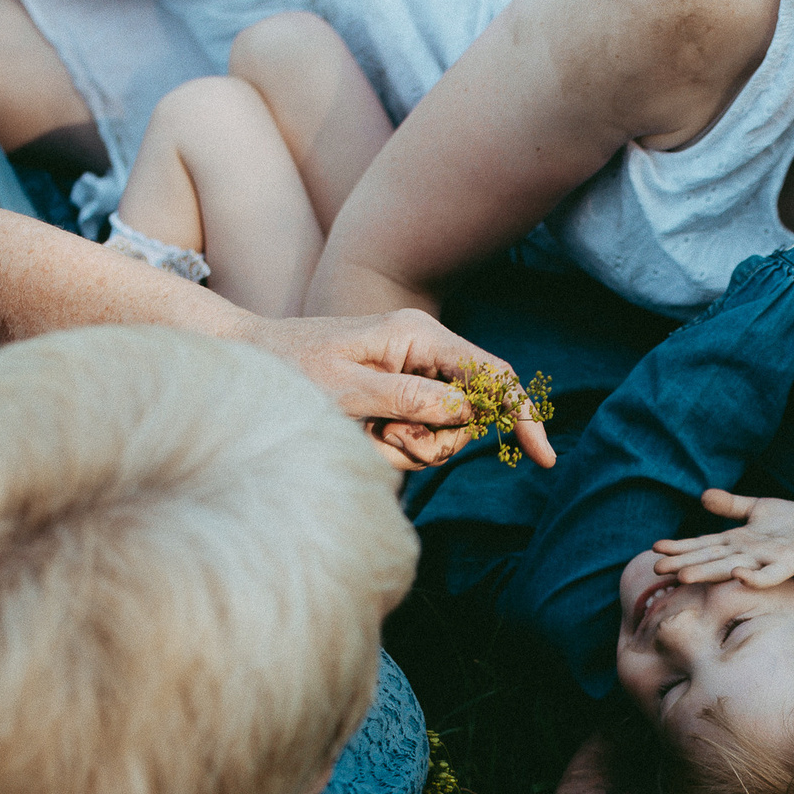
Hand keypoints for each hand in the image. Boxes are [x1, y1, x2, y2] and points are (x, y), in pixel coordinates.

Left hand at [249, 307, 556, 470]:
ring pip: (442, 429)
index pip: (492, 376)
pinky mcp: (397, 393)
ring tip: (365, 436)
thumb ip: (408, 399)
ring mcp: (410, 372)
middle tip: (388, 441)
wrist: (249, 357)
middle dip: (438, 440)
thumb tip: (464, 410)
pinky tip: (362, 435)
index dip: (523, 415)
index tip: (544, 457)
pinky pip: (416, 432)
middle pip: (469, 413)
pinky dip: (393, 445)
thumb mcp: (346, 391)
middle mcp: (423, 350)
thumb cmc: (289, 370)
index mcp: (419, 336)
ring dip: (409, 447)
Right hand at [649, 488, 793, 587]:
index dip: (680, 547)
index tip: (655, 549)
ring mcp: (766, 560)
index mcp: (737, 542)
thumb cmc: (792, 523)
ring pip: (731, 568)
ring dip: (708, 573)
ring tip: (684, 577)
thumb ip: (731, 505)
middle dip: (684, 564)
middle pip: (710, 559)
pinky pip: (770, 574)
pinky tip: (738, 575)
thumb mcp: (757, 508)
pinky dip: (755, 577)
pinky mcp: (789, 563)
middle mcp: (747, 554)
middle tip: (657, 570)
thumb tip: (703, 496)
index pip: (703, 544)